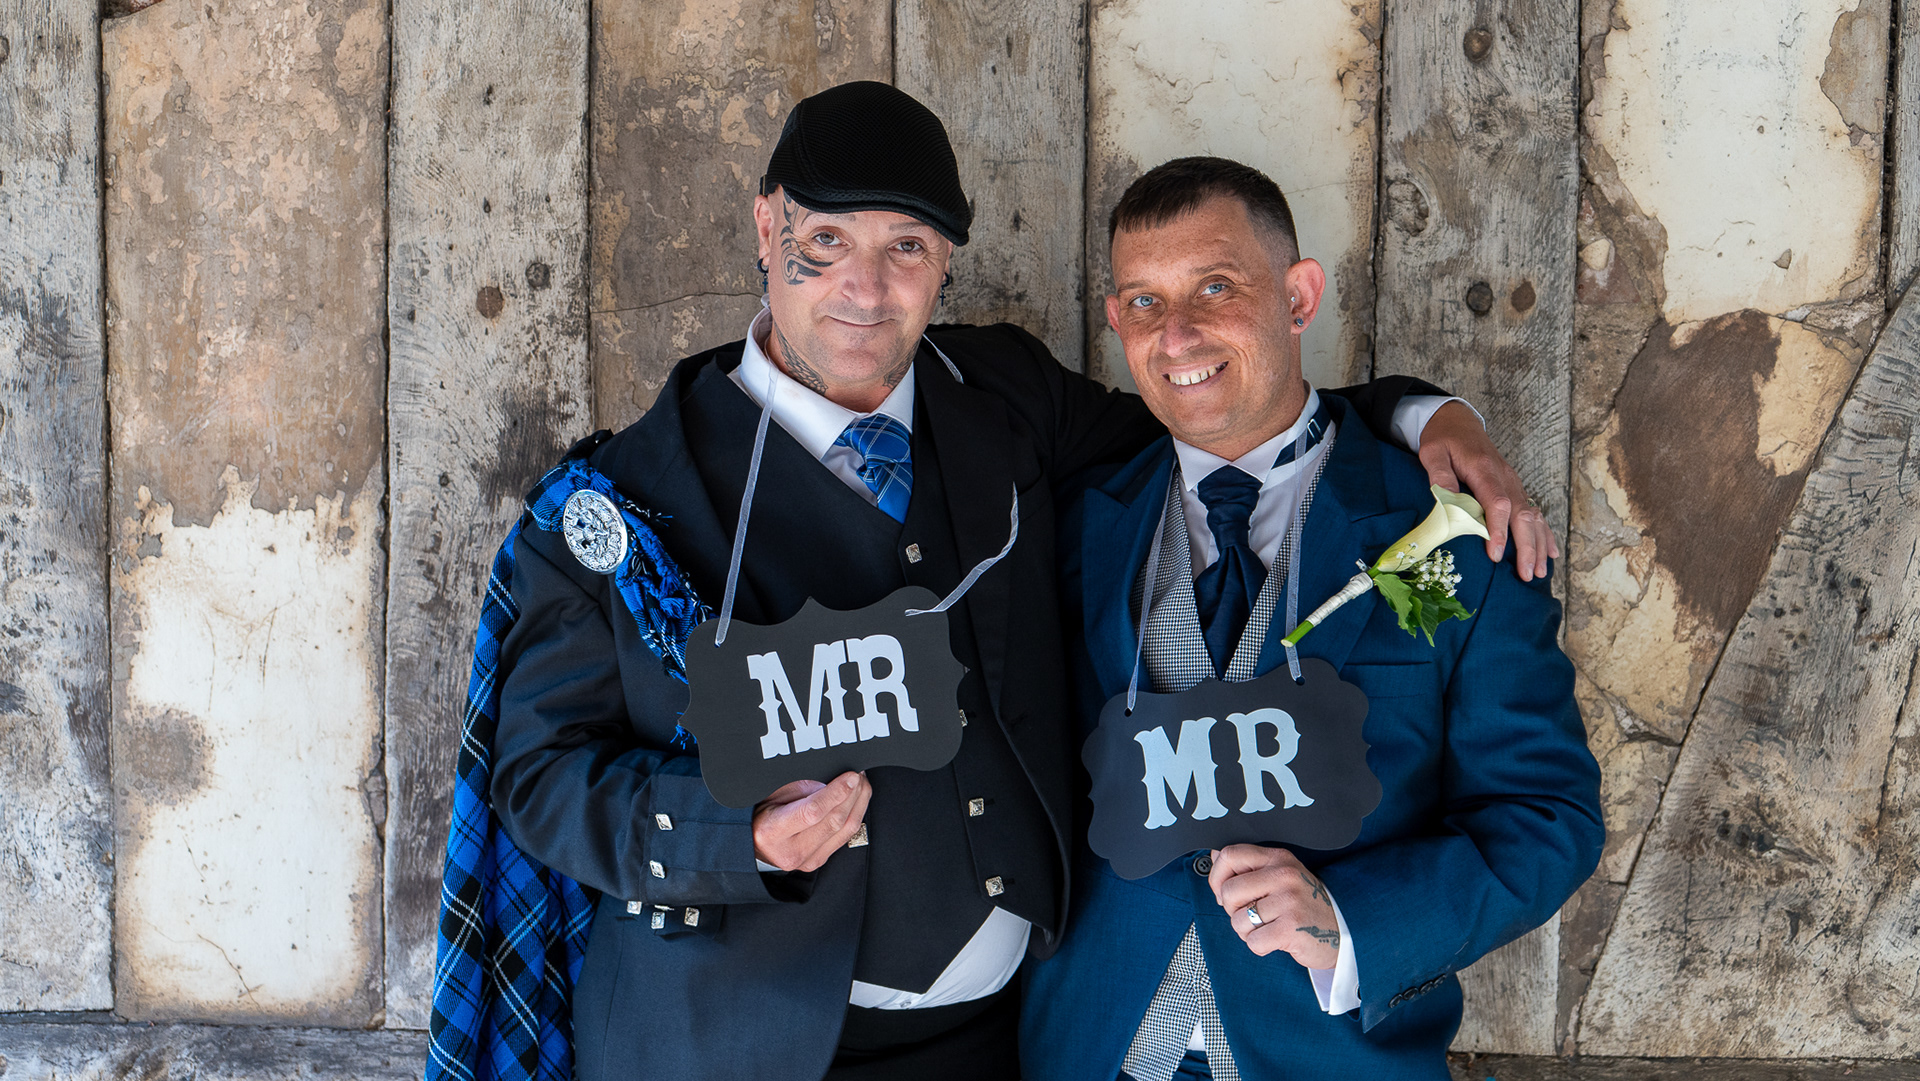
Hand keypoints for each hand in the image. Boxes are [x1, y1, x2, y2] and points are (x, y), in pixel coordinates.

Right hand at [751, 772, 871, 871]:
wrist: (754, 846)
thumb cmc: (761, 815)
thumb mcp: (774, 794)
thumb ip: (803, 789)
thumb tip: (834, 783)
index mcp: (773, 831)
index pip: (812, 812)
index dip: (836, 793)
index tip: (851, 776)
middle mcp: (791, 851)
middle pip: (833, 821)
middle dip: (852, 794)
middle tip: (858, 774)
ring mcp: (807, 860)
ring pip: (846, 830)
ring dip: (859, 804)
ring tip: (861, 784)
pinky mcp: (819, 861)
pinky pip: (846, 837)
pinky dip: (855, 816)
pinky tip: (857, 801)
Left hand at [1207, 844, 1339, 969]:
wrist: (1342, 932)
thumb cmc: (1304, 905)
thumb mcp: (1279, 877)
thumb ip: (1247, 867)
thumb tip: (1213, 856)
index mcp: (1278, 858)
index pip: (1229, 855)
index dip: (1217, 877)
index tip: (1223, 892)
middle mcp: (1284, 875)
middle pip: (1228, 891)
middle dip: (1232, 910)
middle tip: (1251, 915)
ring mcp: (1289, 901)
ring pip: (1238, 920)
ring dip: (1247, 932)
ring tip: (1268, 928)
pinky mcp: (1292, 928)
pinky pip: (1253, 941)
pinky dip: (1259, 946)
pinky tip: (1276, 940)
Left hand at [1416, 401, 1558, 580]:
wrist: (1458, 422)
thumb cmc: (1443, 439)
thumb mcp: (1432, 452)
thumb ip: (1439, 475)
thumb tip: (1445, 499)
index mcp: (1484, 469)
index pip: (1497, 503)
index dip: (1499, 530)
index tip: (1497, 554)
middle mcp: (1505, 477)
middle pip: (1522, 514)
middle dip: (1526, 546)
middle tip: (1526, 574)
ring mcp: (1513, 482)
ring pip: (1533, 516)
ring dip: (1538, 545)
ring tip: (1539, 572)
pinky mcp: (1515, 487)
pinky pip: (1534, 512)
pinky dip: (1544, 533)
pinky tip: (1550, 553)